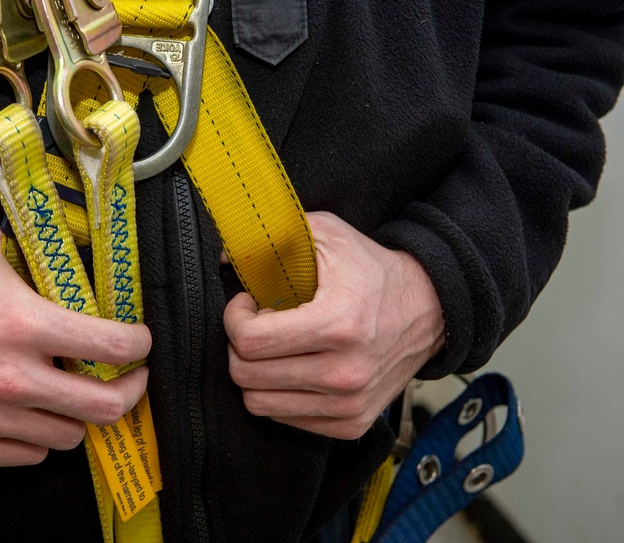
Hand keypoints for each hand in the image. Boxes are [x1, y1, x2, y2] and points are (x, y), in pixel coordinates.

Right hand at [0, 226, 150, 466]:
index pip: (113, 346)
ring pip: (70, 436)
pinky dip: (38, 436)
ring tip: (70, 394)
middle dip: (130, 391)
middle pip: (107, 407)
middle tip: (128, 378)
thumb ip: (33, 256)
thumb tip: (66, 252)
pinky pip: (29, 455)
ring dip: (78, 414)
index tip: (139, 341)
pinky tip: (29, 413)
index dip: (139, 344)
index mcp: (25, 326)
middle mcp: (14, 379)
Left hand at [224, 211, 444, 439]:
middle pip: (247, 376)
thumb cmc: (373, 271)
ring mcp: (350, 404)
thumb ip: (274, 235)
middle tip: (258, 325)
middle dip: (239, 346)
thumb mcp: (328, 235)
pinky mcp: (352, 424)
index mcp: (338, 324)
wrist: (431, 310)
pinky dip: (279, 394)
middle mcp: (345, 372)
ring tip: (276, 347)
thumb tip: (227, 257)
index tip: (246, 304)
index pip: (251, 341)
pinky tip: (294, 366)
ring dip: (255, 373)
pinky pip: (285, 419)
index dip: (234, 319)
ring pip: (259, 404)